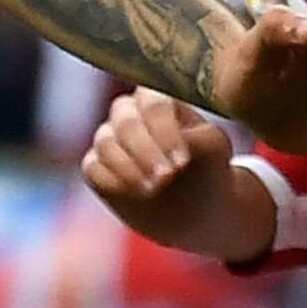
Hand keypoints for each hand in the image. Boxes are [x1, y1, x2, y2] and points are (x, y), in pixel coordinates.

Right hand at [82, 84, 236, 224]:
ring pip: (105, 142)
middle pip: (126, 121)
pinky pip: (92, 167)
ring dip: (128, 167)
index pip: (154, 103)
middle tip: (166, 178)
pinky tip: (134, 194)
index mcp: (162, 100)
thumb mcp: (214, 150)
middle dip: (145, 151)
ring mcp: (110, 138)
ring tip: (153, 190)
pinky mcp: (97, 166)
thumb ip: (199, 136)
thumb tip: (180, 138)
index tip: (181, 162)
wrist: (197, 207)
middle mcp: (131, 112)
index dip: (164, 131)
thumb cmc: (209, 168)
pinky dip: (111, 180)